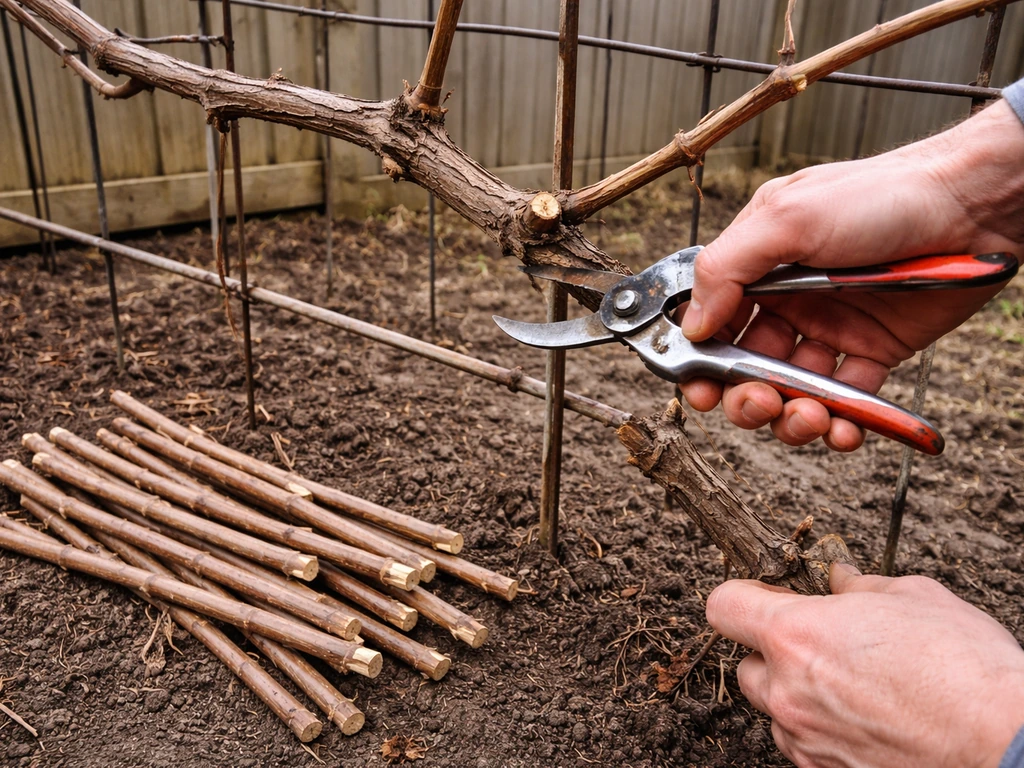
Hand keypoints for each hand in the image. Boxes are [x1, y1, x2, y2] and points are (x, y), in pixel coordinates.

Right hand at [678, 99, 1023, 450]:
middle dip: (744, 398)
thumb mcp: (788, 217)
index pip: (712, 323)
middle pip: (745, 368)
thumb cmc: (881, 195)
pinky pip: (845, 401)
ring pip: (791, 391)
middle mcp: (788, 302)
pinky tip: (841, 428)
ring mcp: (829, 330)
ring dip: (791, 417)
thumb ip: (728, 268)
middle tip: (758, 402)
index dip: (700, 360)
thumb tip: (694, 323)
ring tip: (808, 416)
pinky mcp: (873, 353)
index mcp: (759, 267)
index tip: (698, 386)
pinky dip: (839, 424)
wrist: (971, 204)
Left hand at [706, 565, 1023, 767]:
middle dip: (771, 649)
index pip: (723, 605)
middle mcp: (789, 689)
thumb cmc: (965, 668)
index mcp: (797, 633)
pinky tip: (860, 715)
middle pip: (744, 662)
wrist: (1006, 743)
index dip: (743, 595)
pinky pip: (799, 742)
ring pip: (771, 707)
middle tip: (819, 639)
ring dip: (793, 691)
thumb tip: (840, 580)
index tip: (767, 594)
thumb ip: (859, 586)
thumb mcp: (912, 596)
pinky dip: (816, 727)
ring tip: (849, 681)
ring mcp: (805, 736)